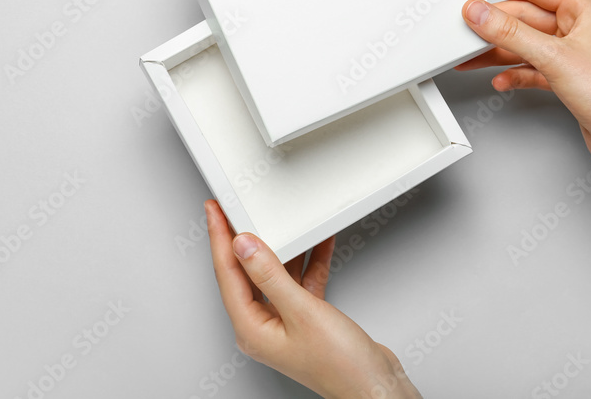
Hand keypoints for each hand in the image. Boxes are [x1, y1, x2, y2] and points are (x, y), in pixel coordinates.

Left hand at [205, 200, 420, 398]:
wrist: (375, 386)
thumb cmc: (341, 366)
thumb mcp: (302, 311)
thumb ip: (271, 275)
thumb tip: (244, 246)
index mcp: (251, 329)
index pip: (227, 274)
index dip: (219, 239)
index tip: (216, 212)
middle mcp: (263, 326)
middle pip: (246, 272)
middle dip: (244, 239)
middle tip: (236, 210)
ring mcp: (284, 323)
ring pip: (275, 274)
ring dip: (283, 248)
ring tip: (278, 219)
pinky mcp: (306, 319)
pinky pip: (299, 282)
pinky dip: (308, 261)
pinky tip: (316, 243)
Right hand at [456, 0, 590, 313]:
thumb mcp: (554, 58)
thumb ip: (511, 33)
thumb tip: (480, 12)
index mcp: (585, 8)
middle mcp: (579, 27)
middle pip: (524, 16)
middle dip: (492, 24)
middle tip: (463, 27)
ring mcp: (572, 53)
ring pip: (524, 43)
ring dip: (496, 51)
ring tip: (468, 56)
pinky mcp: (566, 77)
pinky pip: (530, 67)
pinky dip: (513, 73)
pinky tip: (500, 80)